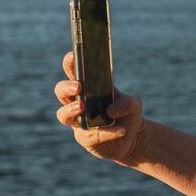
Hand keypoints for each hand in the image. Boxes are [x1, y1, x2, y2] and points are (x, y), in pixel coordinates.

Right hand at [55, 50, 146, 164]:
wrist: (133, 138)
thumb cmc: (128, 114)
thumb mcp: (134, 104)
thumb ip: (127, 102)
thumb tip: (110, 110)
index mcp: (88, 89)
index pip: (74, 73)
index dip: (70, 64)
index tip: (72, 56)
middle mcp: (78, 103)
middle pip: (61, 92)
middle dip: (66, 87)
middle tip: (78, 86)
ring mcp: (78, 122)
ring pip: (63, 115)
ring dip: (70, 110)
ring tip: (82, 107)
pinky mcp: (85, 139)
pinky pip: (90, 135)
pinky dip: (106, 132)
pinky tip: (121, 130)